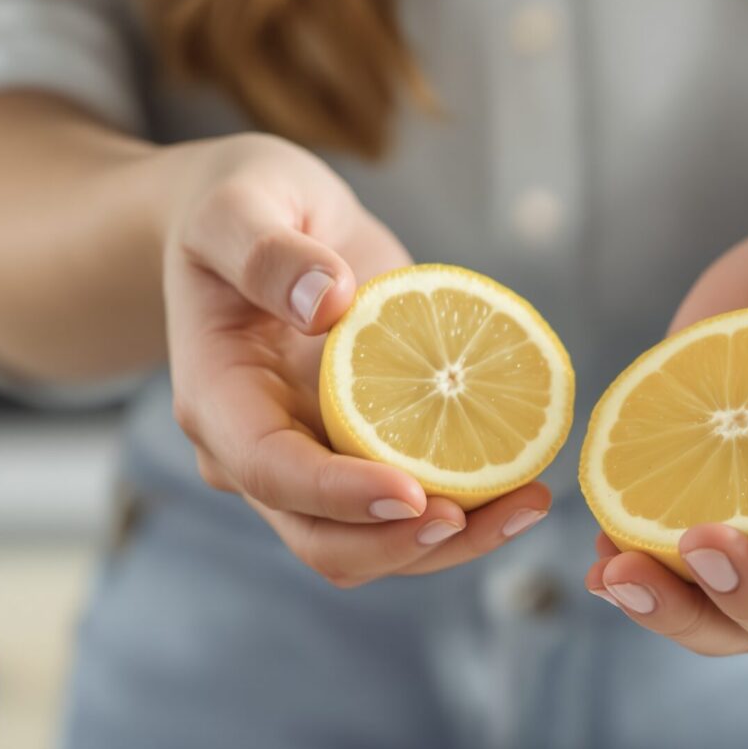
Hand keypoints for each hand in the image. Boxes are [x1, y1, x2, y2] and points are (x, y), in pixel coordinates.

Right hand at [163, 134, 550, 586]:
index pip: (271, 471)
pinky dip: (466, 511)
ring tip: (530, 502)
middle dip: (402, 545)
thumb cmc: (240, 205)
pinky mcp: (357, 455)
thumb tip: (327, 302)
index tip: (414, 492)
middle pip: (323, 541)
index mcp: (217, 399)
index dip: (340, 495)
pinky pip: (407, 510)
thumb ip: (268, 252)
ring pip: (371, 545)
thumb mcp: (240, 203)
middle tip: (486, 511)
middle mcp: (253, 453)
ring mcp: (307, 465)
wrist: (253, 225)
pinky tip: (526, 484)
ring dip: (450, 543)